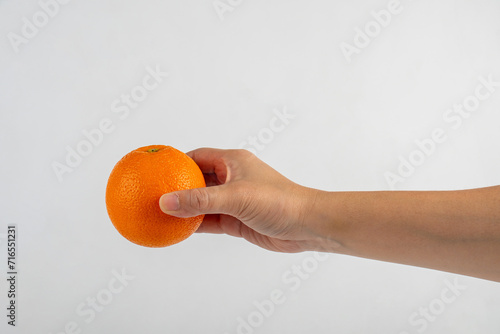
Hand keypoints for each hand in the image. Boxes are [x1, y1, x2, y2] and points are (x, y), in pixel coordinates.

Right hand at [159, 148, 317, 252]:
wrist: (307, 226)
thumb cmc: (279, 202)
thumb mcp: (236, 197)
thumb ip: (200, 200)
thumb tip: (165, 202)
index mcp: (233, 162)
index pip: (197, 157)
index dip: (176, 163)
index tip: (155, 171)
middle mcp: (232, 178)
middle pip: (196, 181)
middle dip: (176, 188)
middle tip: (151, 196)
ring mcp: (233, 200)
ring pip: (201, 203)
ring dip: (184, 209)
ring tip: (158, 214)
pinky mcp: (236, 220)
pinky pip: (209, 220)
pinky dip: (194, 224)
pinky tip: (177, 229)